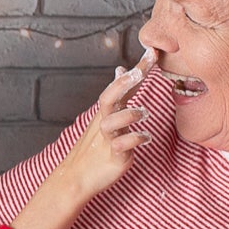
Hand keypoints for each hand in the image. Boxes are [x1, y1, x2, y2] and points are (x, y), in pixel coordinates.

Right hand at [51, 52, 152, 201]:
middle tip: (139, 72)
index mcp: (107, 111)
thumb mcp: (105, 116)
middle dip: (123, 84)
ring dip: (128, 115)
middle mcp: (105, 122)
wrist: (75, 177)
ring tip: (144, 113)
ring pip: (112, 122)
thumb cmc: (94, 146)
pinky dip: (134, 140)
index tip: (152, 51)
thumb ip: (117, 94)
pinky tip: (147, 137)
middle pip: (109, 98)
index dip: (137, 69)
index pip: (121, 85)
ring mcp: (108, 139)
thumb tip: (121, 70)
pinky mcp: (113, 157)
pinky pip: (121, 146)